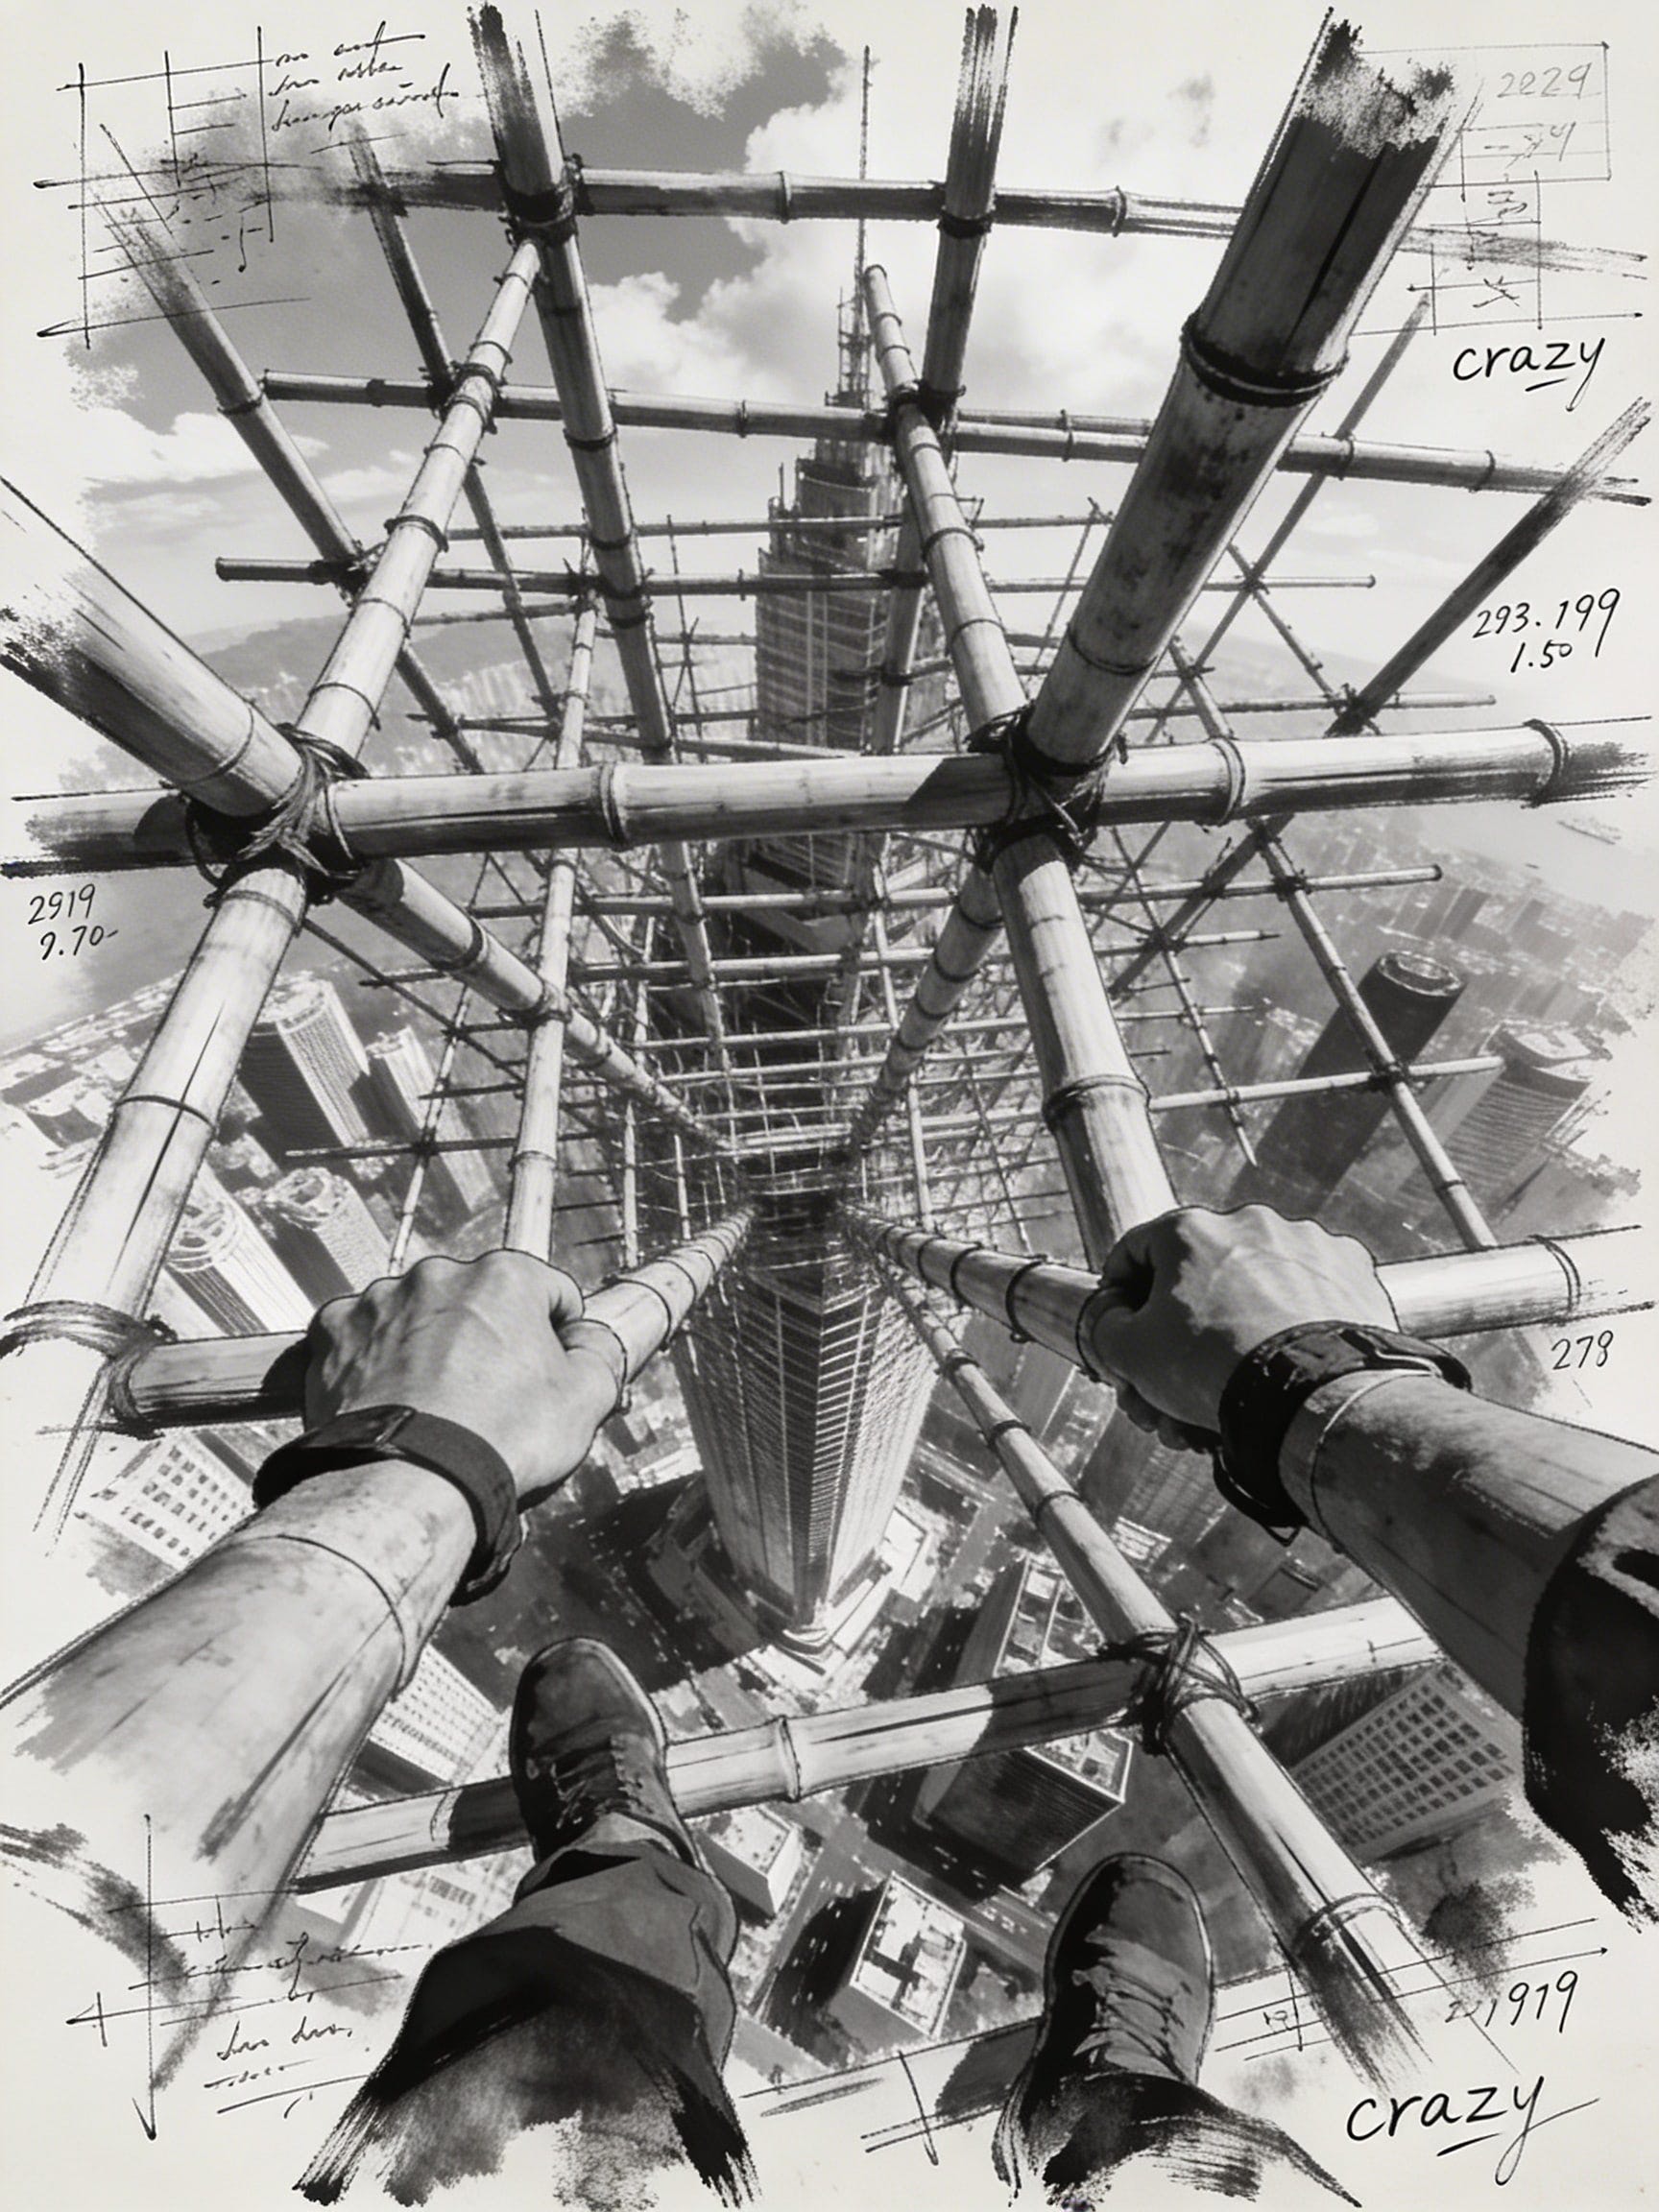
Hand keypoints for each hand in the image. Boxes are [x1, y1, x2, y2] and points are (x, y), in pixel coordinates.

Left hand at [303, 1251, 616, 1503]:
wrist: (408, 1481)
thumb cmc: (497, 1439)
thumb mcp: (586, 1398)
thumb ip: (599, 1354)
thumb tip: (590, 1341)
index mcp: (503, 1277)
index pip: (548, 1291)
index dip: (557, 1334)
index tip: (549, 1370)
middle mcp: (437, 1275)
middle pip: (476, 1300)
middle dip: (486, 1336)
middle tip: (490, 1395)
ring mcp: (379, 1301)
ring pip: (416, 1316)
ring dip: (427, 1345)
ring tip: (435, 1404)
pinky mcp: (333, 1334)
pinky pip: (359, 1338)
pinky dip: (372, 1360)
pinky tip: (389, 1398)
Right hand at [1089, 1206, 1397, 1443]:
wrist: (1311, 1397)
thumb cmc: (1214, 1367)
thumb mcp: (1129, 1353)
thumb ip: (1107, 1327)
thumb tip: (1115, 1320)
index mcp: (1189, 1230)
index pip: (1134, 1252)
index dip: (1119, 1297)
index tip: (1122, 1331)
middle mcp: (1249, 1223)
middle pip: (1198, 1278)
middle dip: (1179, 1332)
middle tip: (1172, 1380)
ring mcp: (1306, 1245)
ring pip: (1253, 1288)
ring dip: (1233, 1331)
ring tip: (1228, 1388)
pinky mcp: (1350, 1272)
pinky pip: (1305, 1297)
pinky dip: (1290, 1326)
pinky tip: (1281, 1368)